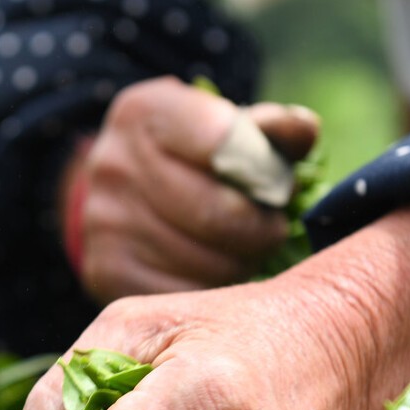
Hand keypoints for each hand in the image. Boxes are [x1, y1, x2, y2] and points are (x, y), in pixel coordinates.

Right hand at [64, 76, 319, 303]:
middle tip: (272, 230)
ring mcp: (105, 223)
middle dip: (261, 230)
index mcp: (145, 113)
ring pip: (204, 263)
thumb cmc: (191, 156)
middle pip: (215, 213)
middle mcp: (113, 165)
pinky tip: (219, 275)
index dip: (264, 171)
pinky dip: (212, 293)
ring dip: (241, 265)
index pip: (222, 142)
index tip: (277, 184)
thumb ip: (270, 129)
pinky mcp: (106, 272)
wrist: (122, 191)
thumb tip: (304, 132)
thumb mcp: (225, 126)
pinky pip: (181, 296)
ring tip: (246, 252)